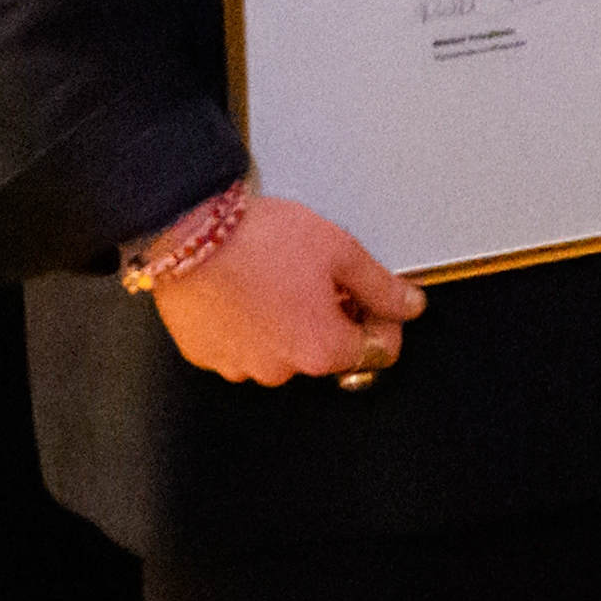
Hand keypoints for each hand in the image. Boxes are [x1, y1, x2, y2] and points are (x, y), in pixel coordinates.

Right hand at [144, 190, 420, 387]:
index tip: (371, 296)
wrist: (189, 230)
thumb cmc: (260, 239)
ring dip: (287, 322)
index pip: (378, 352)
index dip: (382, 319)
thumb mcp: (340, 251)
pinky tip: (245, 290)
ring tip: (275, 278)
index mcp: (321, 349)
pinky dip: (248, 324)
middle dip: (331, 317)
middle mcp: (280, 370)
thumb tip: (410, 305)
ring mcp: (238, 366)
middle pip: (326, 350)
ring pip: (281, 349)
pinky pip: (241, 345)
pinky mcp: (206, 355)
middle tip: (318, 275)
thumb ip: (381, 286)